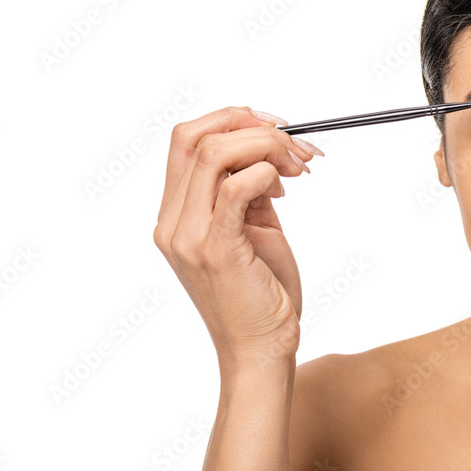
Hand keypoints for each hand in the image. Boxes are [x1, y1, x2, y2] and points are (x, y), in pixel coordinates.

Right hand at [153, 106, 323, 373]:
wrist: (261, 351)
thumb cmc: (261, 296)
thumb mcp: (253, 231)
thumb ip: (250, 193)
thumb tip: (268, 155)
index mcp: (175, 216)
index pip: (186, 141)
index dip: (231, 118)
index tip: (275, 126)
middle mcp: (172, 223)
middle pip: (194, 137)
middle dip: (250, 123)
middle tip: (294, 142)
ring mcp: (188, 237)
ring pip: (214, 154)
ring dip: (266, 146)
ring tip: (298, 167)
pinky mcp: (215, 250)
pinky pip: (234, 189)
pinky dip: (265, 173)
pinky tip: (285, 189)